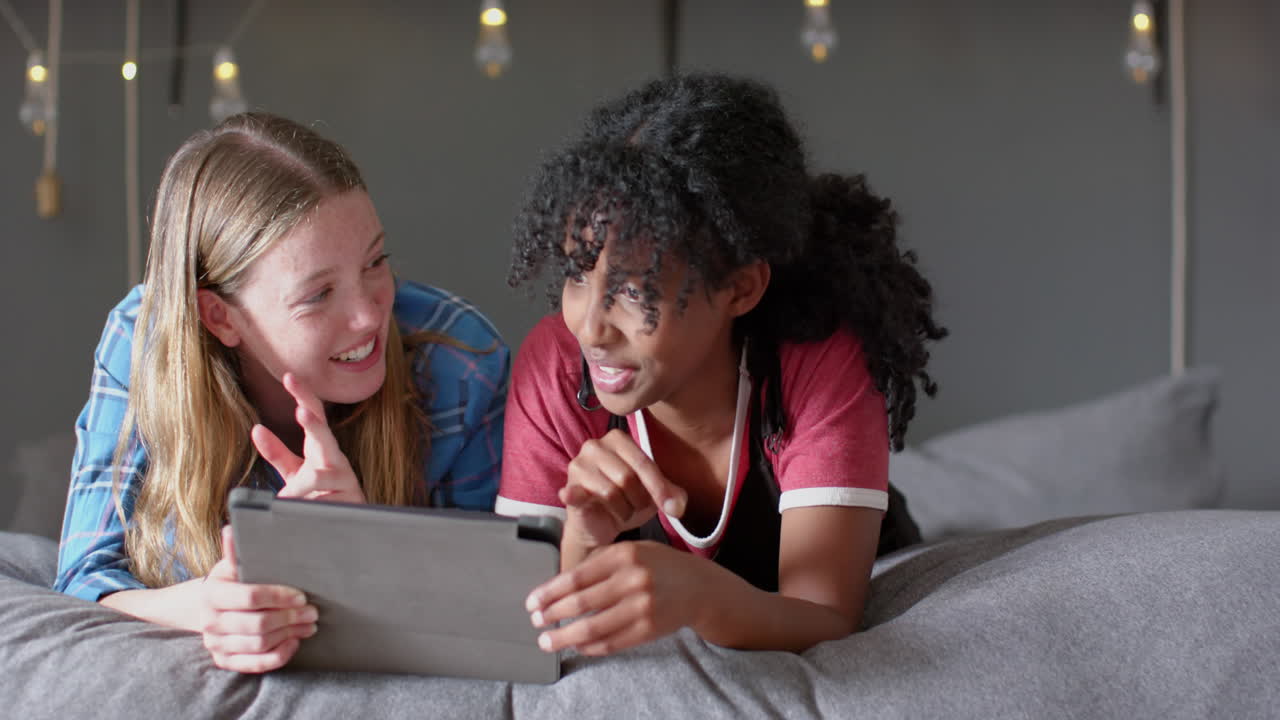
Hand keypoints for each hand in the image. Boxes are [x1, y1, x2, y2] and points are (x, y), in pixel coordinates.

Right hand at [198, 526, 318, 672]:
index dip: (279, 597)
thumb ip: (236, 551)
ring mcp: (215, 643)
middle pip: (257, 624)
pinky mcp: (224, 660)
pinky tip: (294, 642)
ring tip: (309, 624)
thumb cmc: (233, 581)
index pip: (250, 597)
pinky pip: (255, 664)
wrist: (213, 605)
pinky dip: (278, 655)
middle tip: (313, 612)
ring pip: (258, 644)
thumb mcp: (234, 565)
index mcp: (212, 593)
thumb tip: (231, 529)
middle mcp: (209, 621)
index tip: (301, 595)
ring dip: (289, 634)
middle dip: (290, 617)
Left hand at [251, 372, 365, 502]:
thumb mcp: (294, 472)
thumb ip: (276, 452)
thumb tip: (256, 429)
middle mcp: (335, 457)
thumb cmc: (319, 492)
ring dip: (299, 487)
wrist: (346, 523)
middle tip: (302, 411)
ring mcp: (346, 478)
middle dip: (313, 424)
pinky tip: (306, 513)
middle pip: (325, 435)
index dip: (303, 395)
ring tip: (285, 498)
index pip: (313, 414)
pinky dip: (310, 507)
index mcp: (321, 446)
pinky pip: (325, 502)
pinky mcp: (352, 500)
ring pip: (319, 476)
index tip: (289, 377)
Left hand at [525, 540, 721, 655]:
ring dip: (564, 637)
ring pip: (592, 628)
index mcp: (624, 555)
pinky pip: (610, 643)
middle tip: (536, 622)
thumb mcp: (632, 549)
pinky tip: (576, 646)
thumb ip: (599, 562)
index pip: (576, 577)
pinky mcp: (648, 630)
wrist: (700, 587)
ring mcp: (642, 607)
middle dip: (552, 615)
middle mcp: (632, 580)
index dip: (549, 592)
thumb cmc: (658, 565)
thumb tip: (558, 585)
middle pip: (580, 603)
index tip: (532, 602)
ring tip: (547, 641)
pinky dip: (589, 647)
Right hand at [561, 430, 686, 550]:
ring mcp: (578, 466)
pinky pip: (576, 493)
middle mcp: (595, 446)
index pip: (643, 463)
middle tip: (636, 507)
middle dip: (638, 500)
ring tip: (622, 511)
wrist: (600, 525)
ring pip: (610, 492)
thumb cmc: (628, 501)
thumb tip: (677, 507)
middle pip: (627, 477)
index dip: (659, 487)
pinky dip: (575, 495)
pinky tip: (572, 495)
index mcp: (618, 439)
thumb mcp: (653, 494)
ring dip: (623, 510)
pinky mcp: (567, 488)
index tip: (672, 508)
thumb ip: (670, 494)